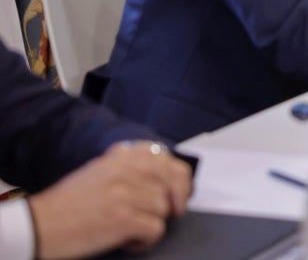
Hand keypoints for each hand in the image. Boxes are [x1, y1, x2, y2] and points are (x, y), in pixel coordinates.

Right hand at [29, 141, 191, 259]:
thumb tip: (167, 178)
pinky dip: (146, 241)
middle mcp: (127, 169)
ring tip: (130, 231)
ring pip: (164, 209)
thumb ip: (131, 168)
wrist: (38, 225)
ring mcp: (126, 193)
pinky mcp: (123, 218)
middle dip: (172, 204)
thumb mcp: (101, 171)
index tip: (177, 196)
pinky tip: (128, 242)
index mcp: (123, 156)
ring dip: (152, 224)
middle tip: (166, 217)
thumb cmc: (68, 203)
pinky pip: (156, 229)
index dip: (179, 182)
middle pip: (172, 186)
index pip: (169, 162)